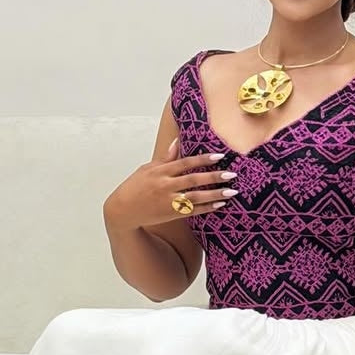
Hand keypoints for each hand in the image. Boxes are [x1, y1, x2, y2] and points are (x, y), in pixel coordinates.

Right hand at [104, 136, 236, 230]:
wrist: (122, 211)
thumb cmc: (134, 186)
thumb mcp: (147, 169)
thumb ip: (166, 157)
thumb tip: (178, 141)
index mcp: (160, 171)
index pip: (185, 163)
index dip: (202, 159)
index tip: (219, 156)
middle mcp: (165, 186)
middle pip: (193, 180)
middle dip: (213, 177)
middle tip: (231, 174)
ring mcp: (168, 201)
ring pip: (196, 197)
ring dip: (215, 194)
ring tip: (231, 191)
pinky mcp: (171, 214)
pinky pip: (193, 211)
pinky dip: (207, 207)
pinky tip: (219, 204)